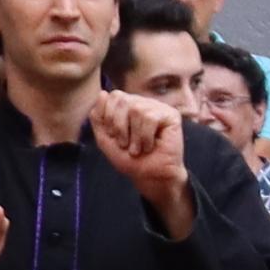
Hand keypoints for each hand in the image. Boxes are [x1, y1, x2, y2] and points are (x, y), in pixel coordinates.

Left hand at [91, 87, 192, 233]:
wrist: (150, 176)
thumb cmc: (130, 160)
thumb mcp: (105, 139)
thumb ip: (98, 117)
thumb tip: (103, 93)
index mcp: (127, 106)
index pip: (114, 96)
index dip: (109, 117)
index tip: (114, 137)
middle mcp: (143, 103)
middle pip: (122, 99)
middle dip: (119, 126)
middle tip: (125, 144)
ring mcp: (158, 108)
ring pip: (136, 109)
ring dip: (134, 136)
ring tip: (138, 149)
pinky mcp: (171, 116)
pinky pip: (151, 117)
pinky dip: (146, 137)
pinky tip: (150, 146)